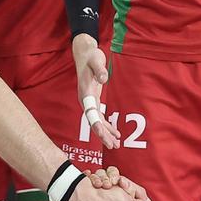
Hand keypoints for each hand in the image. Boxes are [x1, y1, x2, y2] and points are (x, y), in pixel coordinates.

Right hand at [70, 33, 117, 147]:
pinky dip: (107, 126)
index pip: (91, 114)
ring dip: (106, 133)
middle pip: (94, 122)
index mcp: (85, 94)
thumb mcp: (96, 61)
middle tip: (113, 146)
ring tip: (116, 145)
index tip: (103, 135)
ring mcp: (89, 101)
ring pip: (97, 122)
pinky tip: (116, 133)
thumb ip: (99, 70)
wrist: (85, 54)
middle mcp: (86, 100)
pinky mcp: (94, 99)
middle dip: (103, 135)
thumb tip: (104, 79)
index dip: (97, 125)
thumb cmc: (91, 57)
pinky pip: (100, 117)